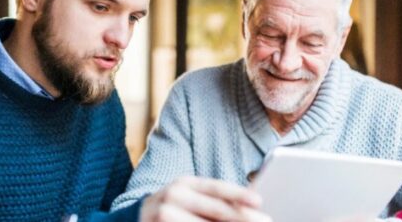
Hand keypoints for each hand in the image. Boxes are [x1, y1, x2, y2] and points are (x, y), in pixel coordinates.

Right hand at [139, 176, 270, 221]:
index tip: (259, 201)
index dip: (239, 194)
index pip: (217, 188)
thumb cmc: (174, 208)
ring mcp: (164, 214)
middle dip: (242, 218)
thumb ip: (216, 201)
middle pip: (216, 209)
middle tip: (265, 221)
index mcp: (185, 183)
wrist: (136, 218)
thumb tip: (251, 206)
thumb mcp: (191, 198)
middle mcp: (174, 196)